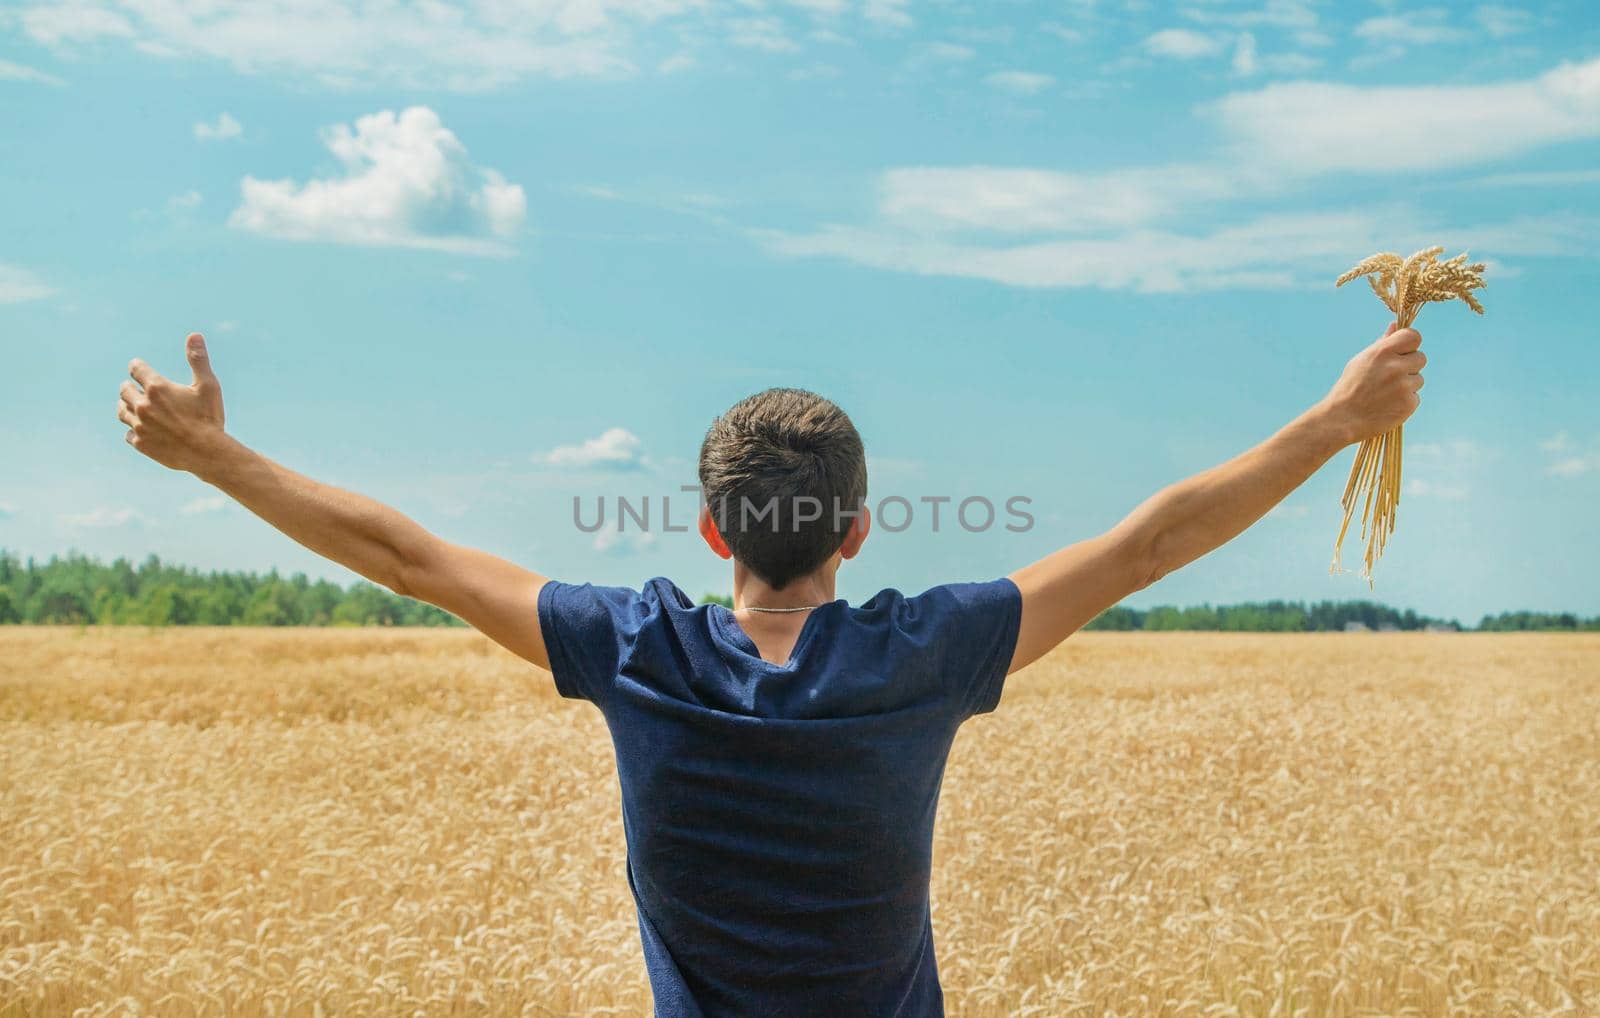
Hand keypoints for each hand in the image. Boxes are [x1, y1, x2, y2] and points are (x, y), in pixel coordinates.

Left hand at [119, 333, 227, 472]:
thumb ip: (198, 359)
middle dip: (130, 387)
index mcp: (157, 387)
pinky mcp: (140, 443)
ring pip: (121, 411)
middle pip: (124, 390)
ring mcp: (139, 425)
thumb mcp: (208, 386)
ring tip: (135, 407)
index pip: (136, 369)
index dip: (138, 367)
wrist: (207, 453)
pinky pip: (128, 434)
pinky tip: (143, 430)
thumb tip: (194, 335)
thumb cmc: (209, 417)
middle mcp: (142, 405)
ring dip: (126, 407)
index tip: (140, 368)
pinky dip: (134, 430)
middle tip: (136, 388)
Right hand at [1317, 321, 1424, 445]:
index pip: (1413, 336)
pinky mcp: (1409, 404)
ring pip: (1419, 379)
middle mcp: (1395, 367)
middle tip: (1391, 377)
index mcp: (1382, 352)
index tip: (1403, 352)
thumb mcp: (1361, 361)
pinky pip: (1415, 397)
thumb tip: (1395, 325)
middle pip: (1421, 358)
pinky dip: (1405, 401)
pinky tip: (1388, 405)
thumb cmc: (1350, 387)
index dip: (1410, 344)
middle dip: (1410, 366)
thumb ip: (1382, 343)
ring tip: (1386, 393)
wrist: (1342, 419)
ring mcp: (1403, 386)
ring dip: (1407, 385)